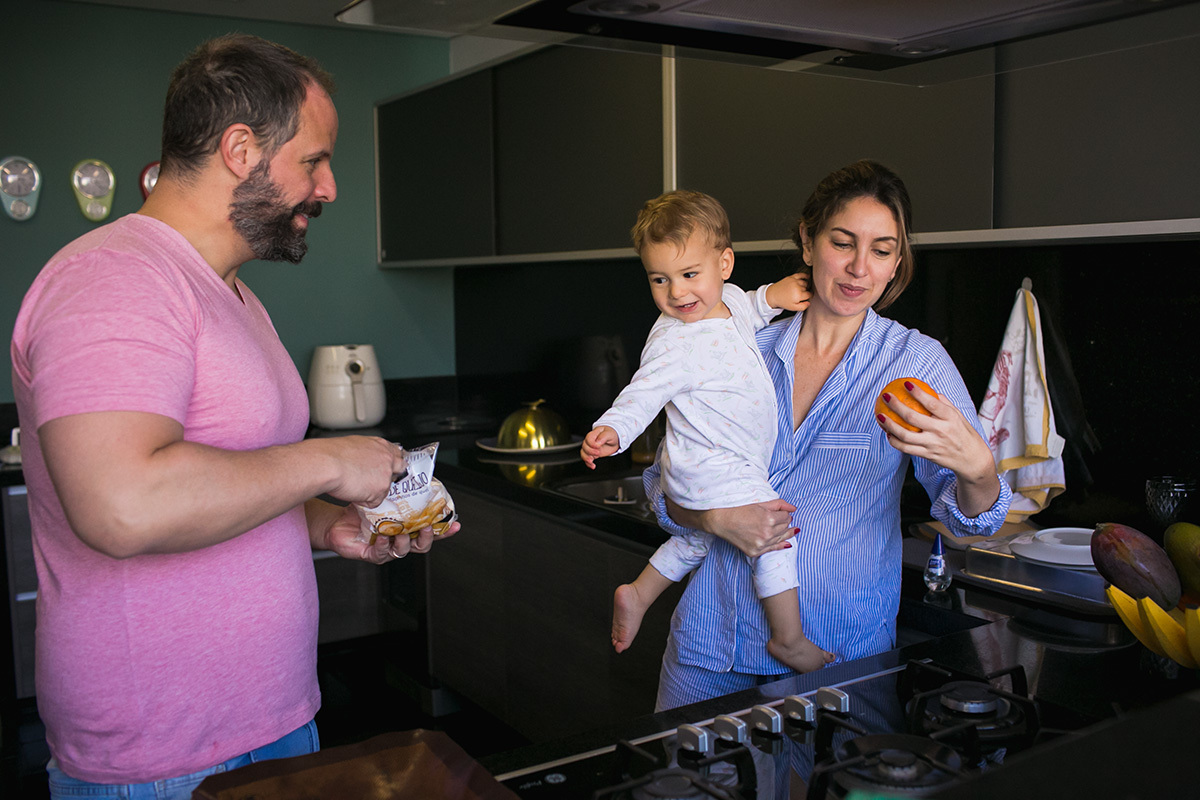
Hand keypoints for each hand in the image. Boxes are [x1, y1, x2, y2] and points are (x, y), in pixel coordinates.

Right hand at [318, 436, 407, 507]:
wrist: (326, 463)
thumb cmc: (331, 453)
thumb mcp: (354, 444)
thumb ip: (367, 452)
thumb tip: (365, 460)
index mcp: (381, 445)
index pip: (397, 454)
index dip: (392, 463)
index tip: (388, 467)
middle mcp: (387, 459)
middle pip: (399, 470)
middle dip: (389, 477)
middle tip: (373, 480)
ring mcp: (386, 475)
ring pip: (385, 489)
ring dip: (372, 491)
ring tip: (353, 485)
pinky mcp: (380, 491)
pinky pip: (374, 502)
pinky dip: (363, 501)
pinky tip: (352, 492)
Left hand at [319, 503, 459, 563]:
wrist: (337, 522)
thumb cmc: (360, 511)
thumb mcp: (382, 498)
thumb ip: (397, 491)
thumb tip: (409, 473)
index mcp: (406, 528)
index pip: (430, 530)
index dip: (444, 529)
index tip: (455, 524)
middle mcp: (399, 540)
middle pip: (422, 545)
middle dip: (426, 536)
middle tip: (425, 526)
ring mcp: (387, 549)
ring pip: (403, 550)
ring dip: (404, 541)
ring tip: (401, 531)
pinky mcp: (372, 555)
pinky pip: (382, 554)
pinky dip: (384, 545)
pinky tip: (382, 536)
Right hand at [581, 426, 619, 468]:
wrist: (615, 441)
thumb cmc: (611, 435)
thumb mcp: (610, 434)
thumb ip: (603, 437)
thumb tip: (598, 442)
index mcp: (594, 434)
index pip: (589, 438)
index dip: (592, 443)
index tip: (598, 446)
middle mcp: (590, 441)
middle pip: (584, 446)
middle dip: (590, 451)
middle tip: (598, 453)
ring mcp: (590, 448)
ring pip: (583, 453)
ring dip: (586, 458)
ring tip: (591, 461)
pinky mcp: (592, 454)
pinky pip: (587, 459)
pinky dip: (588, 464)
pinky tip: (592, 466)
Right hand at [667, 496, 797, 557]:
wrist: (720, 520)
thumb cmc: (738, 508)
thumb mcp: (759, 503)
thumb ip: (779, 504)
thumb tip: (794, 508)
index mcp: (769, 519)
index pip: (786, 516)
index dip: (784, 513)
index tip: (780, 511)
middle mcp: (767, 533)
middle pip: (785, 527)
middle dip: (785, 521)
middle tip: (782, 518)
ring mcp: (761, 545)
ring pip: (781, 538)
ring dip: (785, 532)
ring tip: (792, 529)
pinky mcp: (755, 552)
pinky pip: (773, 549)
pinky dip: (780, 545)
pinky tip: (788, 543)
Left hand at [765, 273, 812, 311]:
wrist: (773, 295)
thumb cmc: (783, 301)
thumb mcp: (793, 308)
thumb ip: (803, 307)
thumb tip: (809, 303)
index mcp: (798, 295)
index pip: (809, 294)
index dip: (809, 296)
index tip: (808, 297)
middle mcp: (797, 287)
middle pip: (807, 288)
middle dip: (805, 291)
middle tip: (801, 294)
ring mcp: (794, 281)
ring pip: (805, 282)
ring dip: (805, 285)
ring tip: (801, 289)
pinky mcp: (791, 277)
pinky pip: (801, 275)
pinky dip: (805, 275)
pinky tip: (808, 277)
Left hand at [876, 381, 999, 515]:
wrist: (972, 459)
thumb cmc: (963, 433)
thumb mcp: (958, 416)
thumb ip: (943, 403)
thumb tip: (927, 390)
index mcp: (950, 418)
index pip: (932, 403)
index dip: (918, 393)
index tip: (905, 384)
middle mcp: (941, 431)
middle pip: (913, 418)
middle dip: (896, 406)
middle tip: (886, 396)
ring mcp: (933, 444)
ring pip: (905, 435)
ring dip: (889, 425)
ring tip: (880, 415)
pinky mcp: (927, 455)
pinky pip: (905, 448)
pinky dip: (894, 441)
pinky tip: (887, 433)